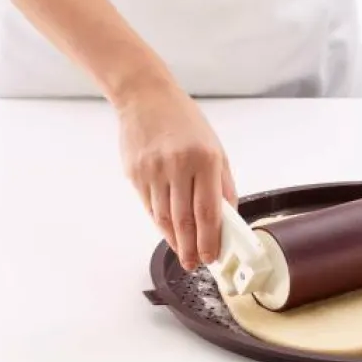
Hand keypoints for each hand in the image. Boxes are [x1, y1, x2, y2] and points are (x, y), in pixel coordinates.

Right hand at [114, 72, 237, 268]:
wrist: (145, 98)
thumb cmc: (184, 121)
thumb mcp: (215, 147)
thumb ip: (222, 184)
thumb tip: (227, 218)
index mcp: (204, 159)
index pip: (208, 211)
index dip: (210, 239)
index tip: (212, 257)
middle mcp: (177, 165)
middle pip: (184, 220)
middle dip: (191, 247)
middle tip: (196, 263)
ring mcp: (153, 170)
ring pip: (163, 217)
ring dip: (175, 240)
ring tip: (184, 252)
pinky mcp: (134, 173)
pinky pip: (149, 206)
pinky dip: (160, 223)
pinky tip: (168, 232)